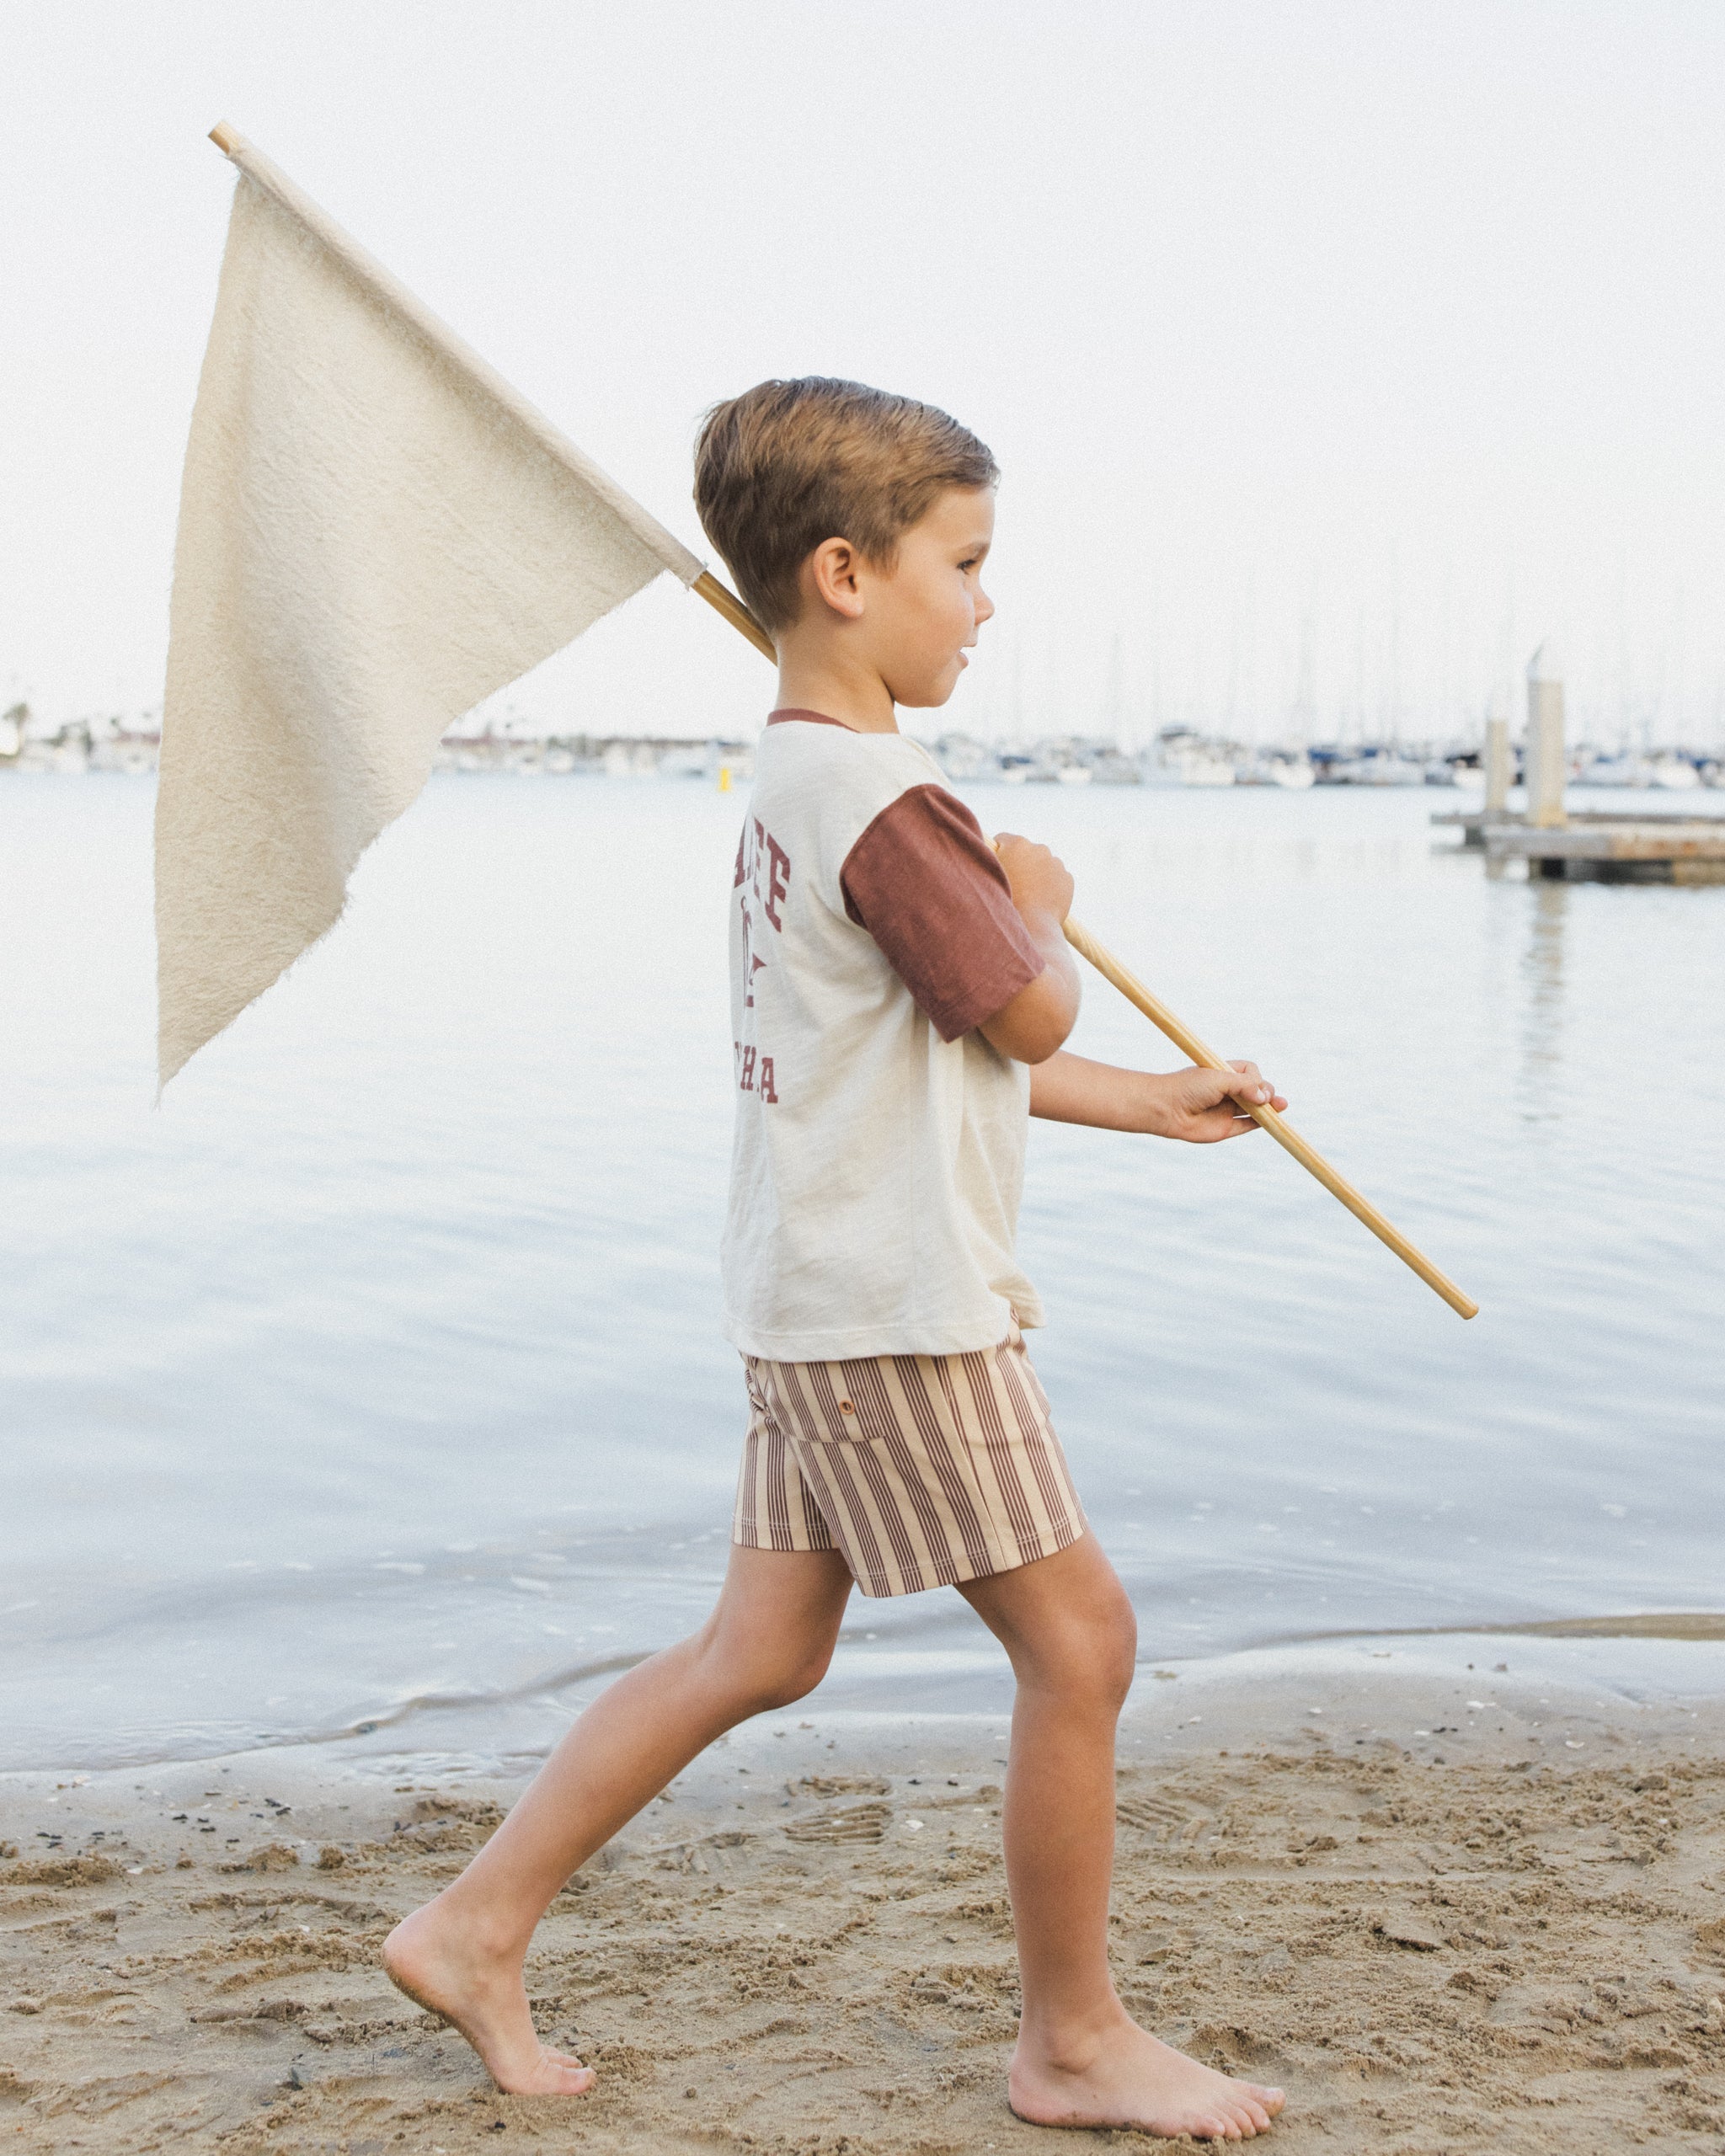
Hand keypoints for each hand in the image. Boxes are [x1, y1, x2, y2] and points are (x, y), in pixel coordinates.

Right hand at [993, 833, 1072, 924]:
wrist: (1032, 926)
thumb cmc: (1005, 904)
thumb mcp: (990, 879)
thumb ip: (991, 863)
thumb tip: (991, 857)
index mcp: (1017, 844)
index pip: (1003, 840)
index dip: (997, 853)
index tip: (996, 866)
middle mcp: (1039, 848)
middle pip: (1026, 851)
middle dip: (1021, 863)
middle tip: (1014, 884)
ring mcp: (1056, 863)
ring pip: (1044, 864)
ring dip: (1037, 873)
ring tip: (1028, 895)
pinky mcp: (1067, 878)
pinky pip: (1057, 877)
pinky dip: (1051, 885)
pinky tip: (1041, 900)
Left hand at [1155, 1060, 1287, 1143]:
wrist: (1166, 1108)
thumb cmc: (1189, 1087)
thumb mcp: (1219, 1078)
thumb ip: (1244, 1085)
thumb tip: (1265, 1098)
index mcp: (1224, 1073)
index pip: (1250, 1071)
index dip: (1256, 1077)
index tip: (1252, 1082)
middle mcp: (1227, 1091)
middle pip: (1256, 1090)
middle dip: (1266, 1092)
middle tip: (1265, 1097)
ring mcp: (1226, 1109)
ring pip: (1255, 1108)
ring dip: (1270, 1108)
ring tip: (1282, 1106)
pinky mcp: (1225, 1127)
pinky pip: (1247, 1125)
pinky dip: (1260, 1123)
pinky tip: (1272, 1120)